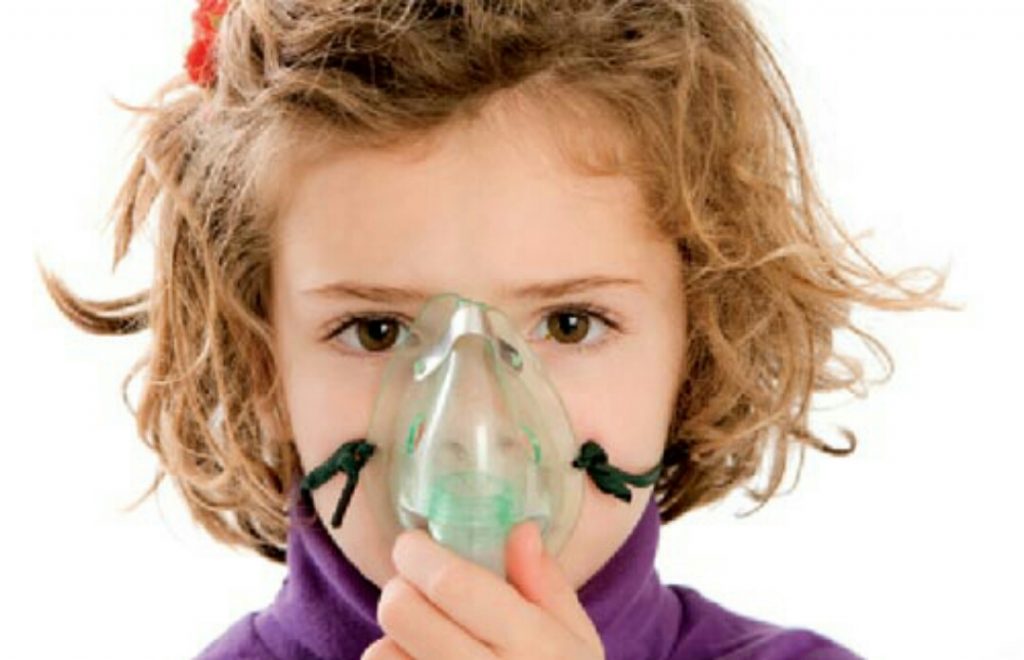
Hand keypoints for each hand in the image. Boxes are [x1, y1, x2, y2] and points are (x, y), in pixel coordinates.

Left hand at [362, 520, 604, 659]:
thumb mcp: (578, 643)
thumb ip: (547, 585)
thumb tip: (519, 530)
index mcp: (533, 646)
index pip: (451, 583)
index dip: (418, 554)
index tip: (414, 545)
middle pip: (401, 611)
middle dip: (400, 589)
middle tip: (415, 591)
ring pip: (380, 654)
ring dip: (393, 642)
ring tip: (422, 647)